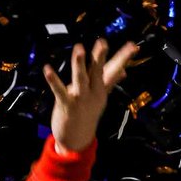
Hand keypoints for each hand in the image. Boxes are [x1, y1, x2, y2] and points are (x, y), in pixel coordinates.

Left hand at [43, 38, 137, 153]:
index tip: (133, 45)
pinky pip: (59, 90)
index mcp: (101, 89)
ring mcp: (80, 98)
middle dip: (100, 57)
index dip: (123, 58)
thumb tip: (124, 71)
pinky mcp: (66, 104)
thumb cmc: (87, 114)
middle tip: (102, 42)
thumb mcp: (101, 97)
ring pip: (81, 78)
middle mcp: (93, 92)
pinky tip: (47, 69)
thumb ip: (111, 81)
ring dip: (79, 64)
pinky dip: (53, 80)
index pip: (114, 69)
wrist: (77, 138)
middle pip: (97, 71)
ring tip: (79, 49)